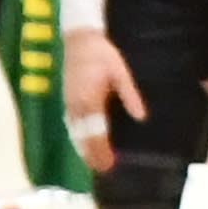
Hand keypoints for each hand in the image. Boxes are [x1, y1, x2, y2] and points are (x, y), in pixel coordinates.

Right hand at [60, 22, 144, 165]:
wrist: (79, 39)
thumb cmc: (102, 54)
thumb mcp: (120, 72)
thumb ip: (129, 95)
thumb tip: (141, 117)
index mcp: (91, 100)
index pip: (96, 132)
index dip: (102, 150)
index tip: (110, 164)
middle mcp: (77, 105)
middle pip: (84, 136)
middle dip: (92, 154)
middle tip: (103, 170)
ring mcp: (69, 102)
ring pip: (75, 131)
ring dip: (83, 147)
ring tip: (92, 162)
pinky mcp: (67, 98)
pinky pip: (70, 123)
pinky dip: (76, 136)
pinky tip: (81, 142)